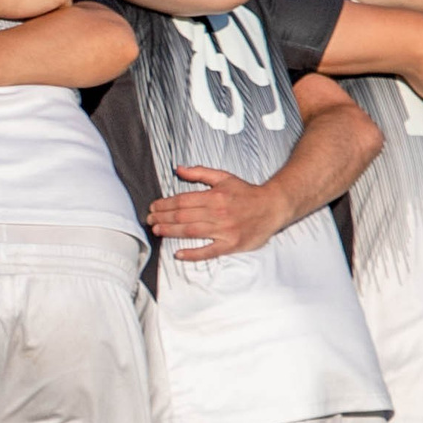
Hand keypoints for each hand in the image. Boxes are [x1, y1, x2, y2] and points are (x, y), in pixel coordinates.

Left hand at [147, 164, 292, 259]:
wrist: (273, 207)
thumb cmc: (247, 193)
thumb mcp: (224, 177)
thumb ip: (200, 173)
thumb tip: (178, 168)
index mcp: (214, 196)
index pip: (183, 200)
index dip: (165, 204)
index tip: (153, 207)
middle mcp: (217, 213)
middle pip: (183, 216)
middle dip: (163, 218)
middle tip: (149, 220)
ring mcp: (224, 230)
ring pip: (191, 232)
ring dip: (171, 232)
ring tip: (157, 230)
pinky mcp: (230, 245)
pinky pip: (208, 251)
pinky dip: (193, 254)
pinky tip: (178, 254)